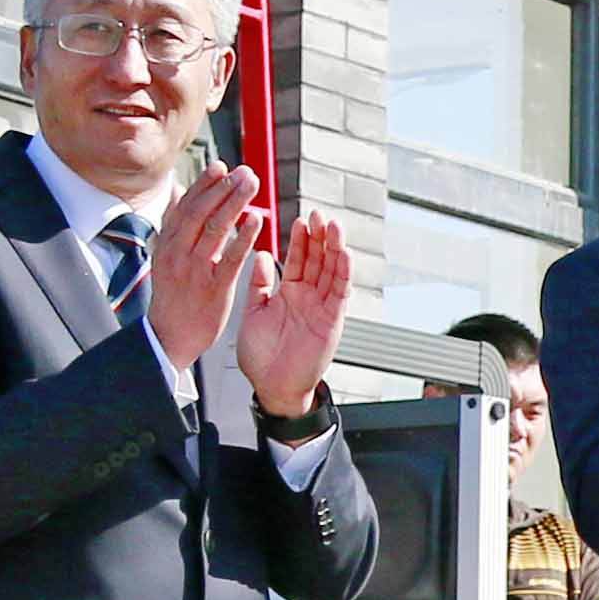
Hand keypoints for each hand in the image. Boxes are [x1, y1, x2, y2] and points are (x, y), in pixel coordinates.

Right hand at [144, 165, 265, 376]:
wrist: (170, 337)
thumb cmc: (174, 295)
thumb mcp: (166, 257)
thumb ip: (176, 226)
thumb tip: (178, 191)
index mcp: (167, 245)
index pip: (185, 207)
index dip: (203, 185)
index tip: (220, 166)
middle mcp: (178, 253)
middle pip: (199, 212)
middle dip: (222, 188)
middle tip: (244, 171)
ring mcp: (194, 270)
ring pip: (214, 230)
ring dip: (234, 203)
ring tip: (251, 185)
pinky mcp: (213, 288)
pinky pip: (230, 259)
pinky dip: (243, 238)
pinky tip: (258, 221)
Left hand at [236, 205, 351, 418]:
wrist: (272, 385)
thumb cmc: (261, 356)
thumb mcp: (254, 311)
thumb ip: (260, 284)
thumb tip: (260, 256)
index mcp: (288, 293)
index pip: (298, 259)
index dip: (301, 240)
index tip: (301, 219)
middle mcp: (308, 296)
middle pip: (318, 260)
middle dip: (320, 237)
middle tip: (319, 214)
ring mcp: (322, 307)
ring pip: (331, 271)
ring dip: (334, 248)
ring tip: (333, 225)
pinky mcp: (332, 320)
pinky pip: (339, 293)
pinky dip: (343, 273)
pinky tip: (344, 254)